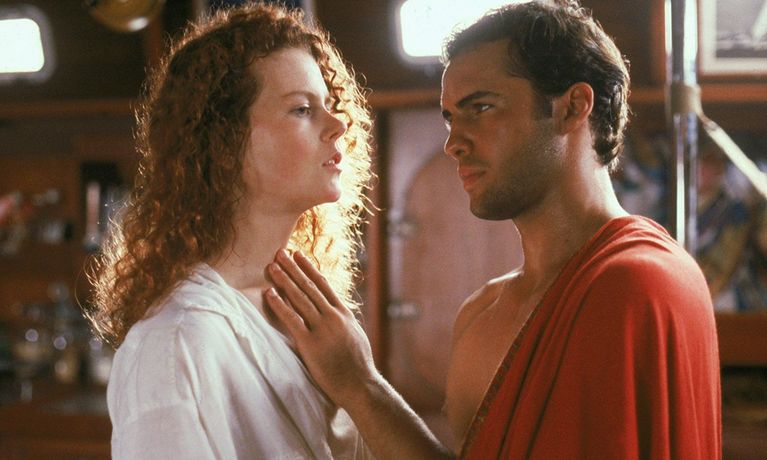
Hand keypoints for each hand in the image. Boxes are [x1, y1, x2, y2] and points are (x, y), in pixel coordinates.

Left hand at [264, 250, 377, 406]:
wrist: (360, 385)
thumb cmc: (357, 365)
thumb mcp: (354, 335)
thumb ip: (343, 321)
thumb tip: (335, 310)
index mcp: (344, 313)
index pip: (324, 284)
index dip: (309, 268)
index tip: (299, 254)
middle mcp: (333, 316)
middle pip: (309, 286)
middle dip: (293, 268)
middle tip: (280, 252)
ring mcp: (322, 329)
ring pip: (300, 298)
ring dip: (285, 280)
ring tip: (272, 266)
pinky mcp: (311, 344)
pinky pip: (292, 320)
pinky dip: (280, 305)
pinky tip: (269, 293)